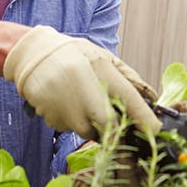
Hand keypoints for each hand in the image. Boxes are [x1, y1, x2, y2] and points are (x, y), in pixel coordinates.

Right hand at [4, 25, 160, 138]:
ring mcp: (63, 103)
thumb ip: (128, 78)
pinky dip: (72, 122)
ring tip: (82, 102)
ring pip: (87, 131)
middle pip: (108, 125)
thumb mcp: (103, 58)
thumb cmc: (74, 55)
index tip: (155, 132)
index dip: (144, 119)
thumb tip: (152, 98)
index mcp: (99, 67)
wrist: (32, 54)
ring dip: (91, 125)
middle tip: (116, 128)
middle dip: (116, 132)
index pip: (128, 98)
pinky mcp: (49, 115)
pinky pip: (68, 128)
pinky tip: (65, 103)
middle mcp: (82, 86)